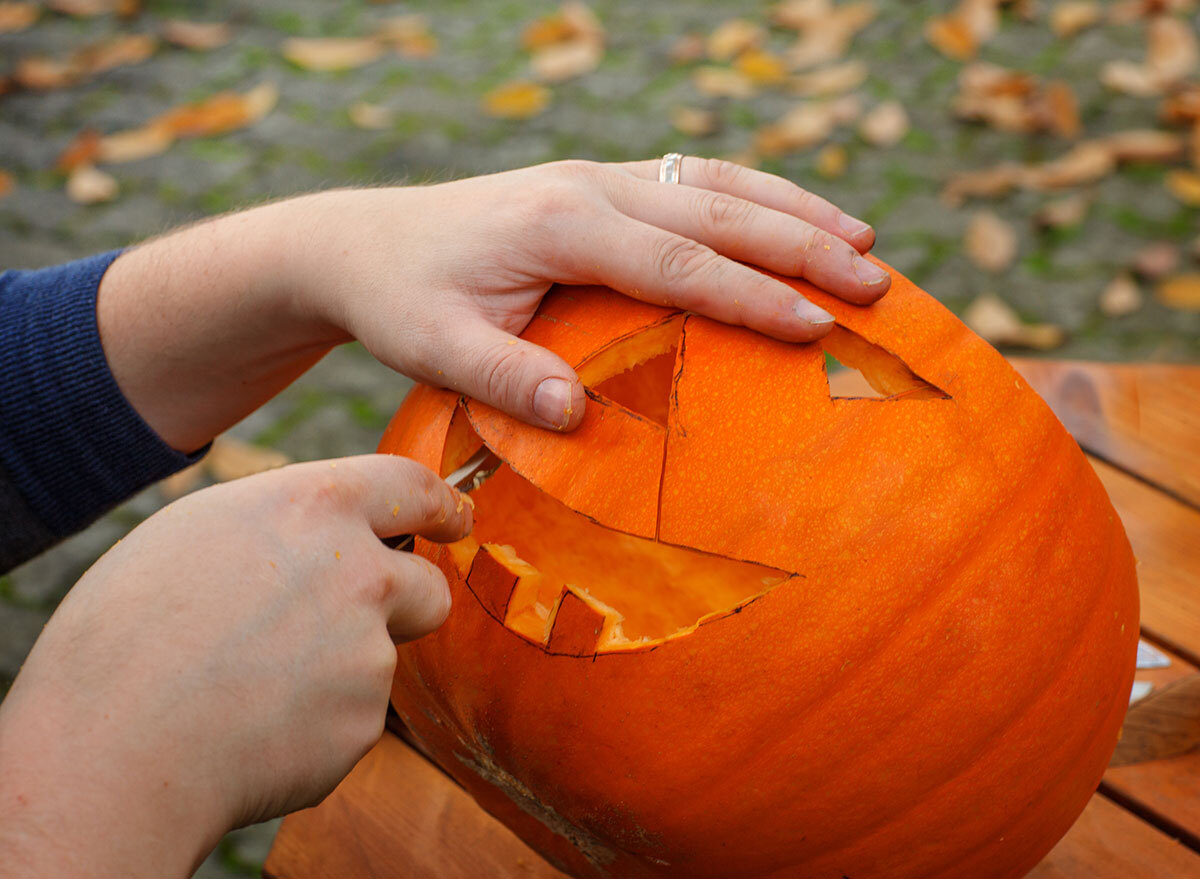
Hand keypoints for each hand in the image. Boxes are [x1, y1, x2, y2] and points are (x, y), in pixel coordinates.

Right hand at [0, 455, 470, 877]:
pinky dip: (314, 724)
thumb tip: (322, 533)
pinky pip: (349, 717)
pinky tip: (251, 728)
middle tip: (352, 623)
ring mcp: (369, 653)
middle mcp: (360, 573)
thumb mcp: (197, 532)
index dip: (441, 504)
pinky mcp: (363, 723)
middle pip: (426, 585)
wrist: (112, 749)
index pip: (411, 485)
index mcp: (313, 509)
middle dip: (406, 602)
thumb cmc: (128, 633)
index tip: (455, 517)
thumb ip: (284, 524)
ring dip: (338, 670)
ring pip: (376, 657)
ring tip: (247, 685)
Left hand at [98, 158, 888, 449]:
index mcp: (558, 224)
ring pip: (713, 182)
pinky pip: (689, 180)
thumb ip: (504, 377)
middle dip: (801, 245)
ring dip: (790, 208)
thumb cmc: (398, 300)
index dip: (751, 295)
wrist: (360, 242)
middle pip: (715, 210)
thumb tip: (577, 415)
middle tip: (874, 284)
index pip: (676, 263)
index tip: (816, 327)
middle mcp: (586, 187)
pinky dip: (750, 196)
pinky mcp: (596, 186)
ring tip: (862, 241)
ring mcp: (594, 177)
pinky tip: (787, 215)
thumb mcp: (433, 348)